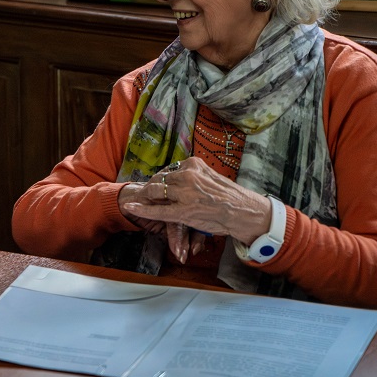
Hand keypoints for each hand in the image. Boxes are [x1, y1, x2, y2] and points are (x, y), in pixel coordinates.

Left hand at [122, 158, 273, 250]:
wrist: (245, 212)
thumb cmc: (230, 196)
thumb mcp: (211, 174)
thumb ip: (194, 173)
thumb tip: (180, 173)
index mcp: (193, 164)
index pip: (169, 170)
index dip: (161, 180)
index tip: (158, 185)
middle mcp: (187, 175)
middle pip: (159, 179)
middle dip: (151, 188)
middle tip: (147, 194)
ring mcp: (184, 194)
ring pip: (155, 192)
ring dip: (147, 197)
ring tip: (142, 200)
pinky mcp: (183, 211)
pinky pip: (157, 210)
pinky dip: (141, 209)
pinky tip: (131, 206)